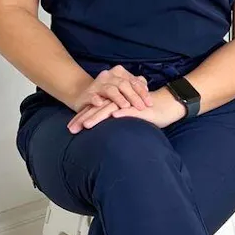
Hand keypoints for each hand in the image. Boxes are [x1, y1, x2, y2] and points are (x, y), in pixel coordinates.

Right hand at [67, 65, 151, 125]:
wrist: (85, 95)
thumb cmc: (108, 94)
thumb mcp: (122, 89)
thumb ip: (134, 86)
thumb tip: (147, 87)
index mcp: (118, 72)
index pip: (133, 81)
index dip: (143, 92)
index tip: (150, 103)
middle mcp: (108, 76)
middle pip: (124, 85)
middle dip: (134, 97)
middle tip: (141, 108)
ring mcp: (97, 84)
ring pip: (110, 90)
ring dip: (118, 98)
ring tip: (126, 106)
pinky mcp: (87, 94)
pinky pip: (92, 96)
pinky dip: (96, 100)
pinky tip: (100, 104)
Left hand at [68, 86, 185, 133]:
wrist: (165, 106)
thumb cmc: (145, 115)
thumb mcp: (126, 119)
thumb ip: (114, 121)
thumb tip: (103, 131)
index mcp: (114, 105)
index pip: (95, 110)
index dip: (82, 118)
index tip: (70, 128)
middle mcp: (119, 103)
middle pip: (98, 109)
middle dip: (83, 119)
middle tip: (71, 129)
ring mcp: (129, 104)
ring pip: (111, 109)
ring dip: (98, 116)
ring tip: (87, 124)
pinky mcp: (141, 108)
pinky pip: (131, 110)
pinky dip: (123, 112)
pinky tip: (114, 116)